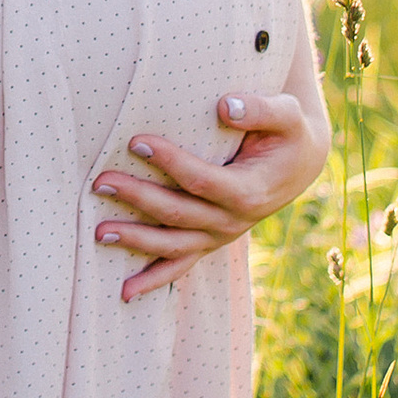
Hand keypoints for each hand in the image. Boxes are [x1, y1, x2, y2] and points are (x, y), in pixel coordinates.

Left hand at [90, 87, 329, 302]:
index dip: (169, 162)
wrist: (300, 163)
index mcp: (249, 191)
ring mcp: (220, 235)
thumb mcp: (288, 114)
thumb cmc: (288, 133)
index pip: (202, 180)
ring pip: (173, 245)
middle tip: (101, 181)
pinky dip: (153, 278)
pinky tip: (125, 291)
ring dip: (135, 240)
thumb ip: (261, 109)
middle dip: (137, 198)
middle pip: (178, 213)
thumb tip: (226, 105)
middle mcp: (233, 220)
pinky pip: (181, 264)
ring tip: (98, 231)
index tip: (136, 140)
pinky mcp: (210, 240)